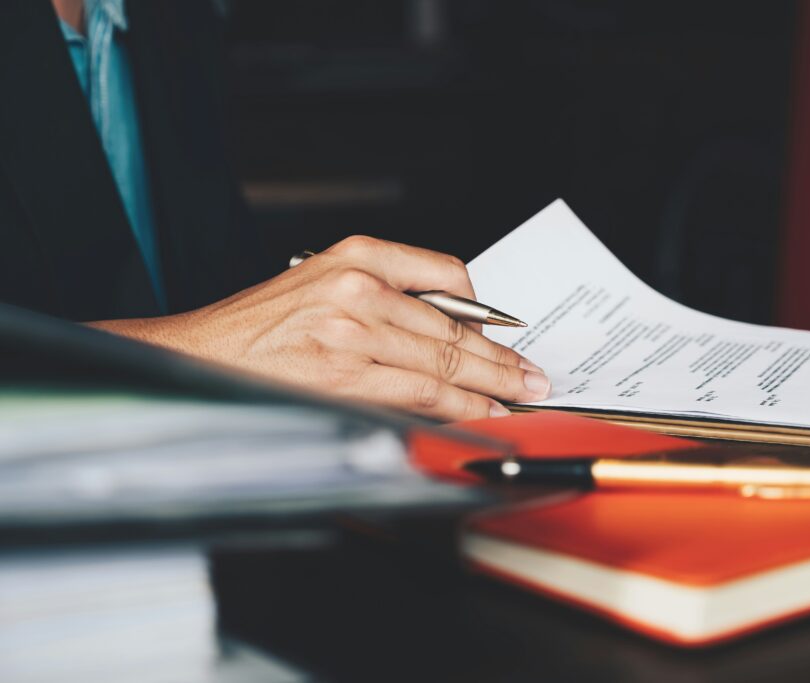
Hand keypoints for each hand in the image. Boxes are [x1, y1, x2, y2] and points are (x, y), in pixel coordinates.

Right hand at [88, 236, 549, 419]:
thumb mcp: (323, 280)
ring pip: (443, 362)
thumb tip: (453, 327)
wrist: (202, 356)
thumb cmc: (260, 325)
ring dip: (491, 385)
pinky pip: (420, 394)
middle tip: (533, 375)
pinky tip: (479, 413)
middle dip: (502, 357)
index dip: (486, 309)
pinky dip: (458, 407)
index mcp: (357, 255)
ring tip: (520, 398)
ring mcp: (353, 333)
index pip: (447, 273)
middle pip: (453, 326)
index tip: (506, 329)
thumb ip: (386, 293)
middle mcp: (359, 288)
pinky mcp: (346, 376)